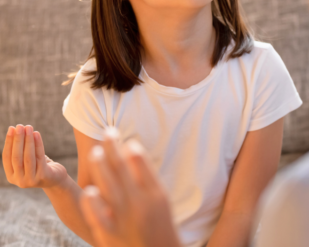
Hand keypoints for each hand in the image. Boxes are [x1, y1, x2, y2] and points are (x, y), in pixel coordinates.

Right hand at [2, 125, 67, 188]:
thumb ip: (21, 151)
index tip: (11, 128)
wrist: (56, 179)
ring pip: (28, 156)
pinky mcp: (42, 176)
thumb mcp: (27, 160)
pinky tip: (37, 134)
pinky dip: (38, 144)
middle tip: (19, 126)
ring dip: (27, 140)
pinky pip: (39, 156)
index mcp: (11, 176)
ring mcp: (31, 180)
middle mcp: (19, 180)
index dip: (8, 142)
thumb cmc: (39, 166)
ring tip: (28, 127)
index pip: (6, 157)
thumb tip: (16, 130)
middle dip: (18, 139)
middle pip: (16, 157)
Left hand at [79, 130, 180, 246]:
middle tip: (107, 132)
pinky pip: (97, 214)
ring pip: (109, 186)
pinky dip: (92, 201)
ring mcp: (124, 219)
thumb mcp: (161, 202)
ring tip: (94, 152)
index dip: (131, 147)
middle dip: (113, 148)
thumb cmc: (159, 227)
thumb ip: (147, 178)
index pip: (141, 162)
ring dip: (100, 166)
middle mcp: (140, 203)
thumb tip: (132, 151)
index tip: (125, 138)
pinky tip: (89, 190)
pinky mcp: (109, 235)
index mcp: (156, 194)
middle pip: (122, 168)